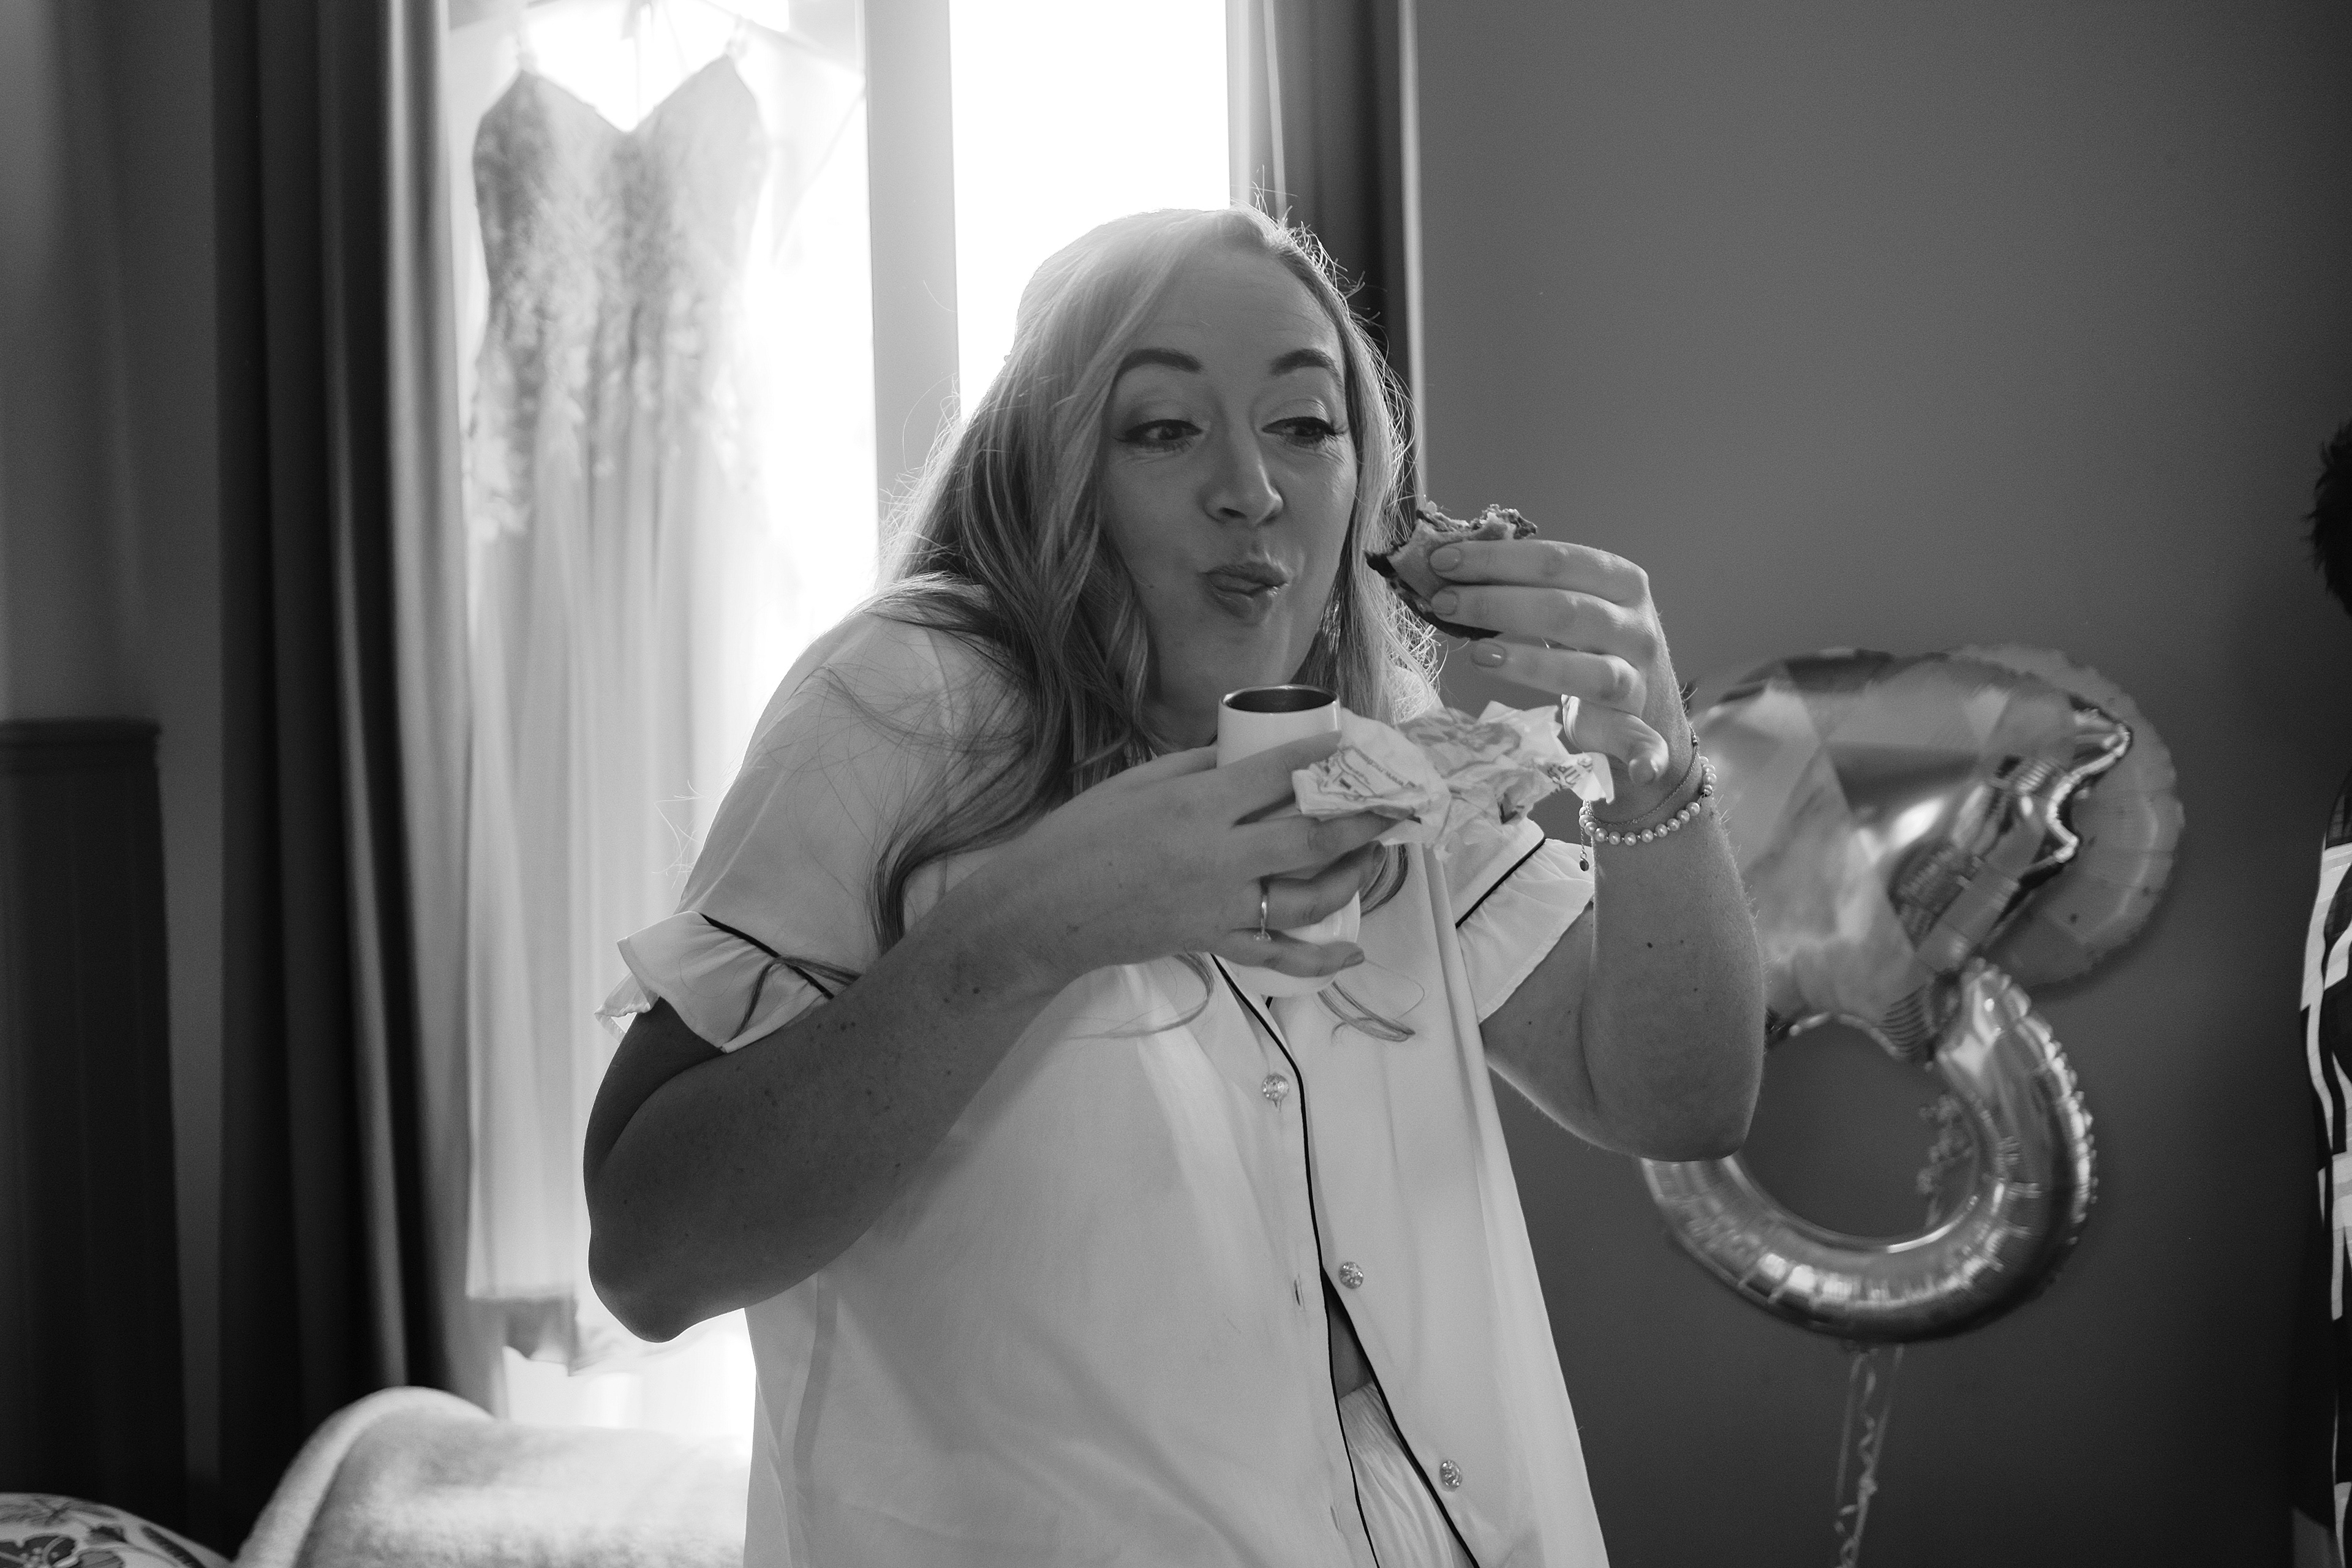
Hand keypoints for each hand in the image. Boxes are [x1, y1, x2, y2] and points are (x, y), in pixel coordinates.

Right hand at [981, 735, 1392, 990]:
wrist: (1044, 911)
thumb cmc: (1084, 836)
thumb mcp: (1139, 782)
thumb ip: (1202, 767)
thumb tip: (1256, 753)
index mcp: (1197, 805)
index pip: (1277, 772)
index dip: (1323, 754)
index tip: (1355, 740)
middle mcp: (1217, 856)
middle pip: (1311, 835)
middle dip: (1363, 817)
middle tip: (1399, 801)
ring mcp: (1219, 905)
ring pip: (1306, 895)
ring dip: (1352, 874)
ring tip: (1376, 853)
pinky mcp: (1214, 941)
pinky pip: (1277, 953)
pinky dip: (1319, 958)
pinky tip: (1352, 950)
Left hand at [1423, 537, 1688, 812]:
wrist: (1645, 703)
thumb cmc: (1591, 643)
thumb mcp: (1571, 604)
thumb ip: (1526, 586)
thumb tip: (1450, 563)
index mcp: (1621, 581)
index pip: (1557, 561)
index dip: (1498, 559)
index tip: (1444, 560)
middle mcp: (1636, 626)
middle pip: (1564, 610)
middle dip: (1496, 604)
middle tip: (1443, 602)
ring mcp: (1637, 676)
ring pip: (1588, 670)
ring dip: (1532, 664)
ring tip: (1477, 654)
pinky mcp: (1634, 725)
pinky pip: (1641, 741)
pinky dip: (1644, 756)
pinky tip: (1638, 770)